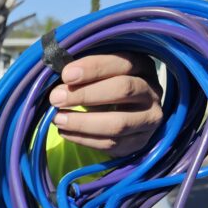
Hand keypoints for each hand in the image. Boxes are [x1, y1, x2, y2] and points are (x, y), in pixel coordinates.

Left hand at [48, 52, 162, 156]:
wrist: (126, 118)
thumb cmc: (105, 87)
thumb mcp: (100, 74)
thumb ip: (83, 71)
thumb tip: (55, 70)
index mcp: (142, 66)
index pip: (121, 63)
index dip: (93, 68)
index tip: (66, 75)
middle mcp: (152, 91)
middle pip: (123, 89)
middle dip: (86, 94)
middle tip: (56, 98)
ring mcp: (148, 119)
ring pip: (118, 123)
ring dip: (82, 122)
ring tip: (58, 119)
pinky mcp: (140, 142)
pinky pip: (111, 144)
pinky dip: (84, 139)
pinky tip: (65, 132)